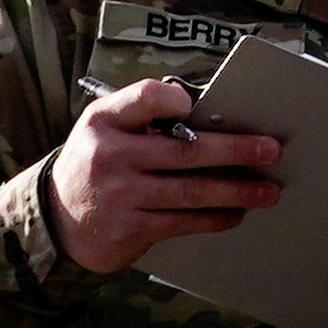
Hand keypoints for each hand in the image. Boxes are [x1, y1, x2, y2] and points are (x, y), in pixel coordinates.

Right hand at [37, 79, 283, 276]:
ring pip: (191, 192)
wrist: (55, 219)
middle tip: (272, 150)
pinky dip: (214, 218)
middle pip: (185, 151)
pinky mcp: (130, 229)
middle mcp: (111, 156)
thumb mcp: (103, 126)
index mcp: (104, 121)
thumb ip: (142, 112)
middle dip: (235, 151)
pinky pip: (182, 222)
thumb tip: (203, 110)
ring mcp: (121, 195)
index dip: (174, 99)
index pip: (145, 98)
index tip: (200, 104)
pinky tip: (235, 214)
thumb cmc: (95, 162)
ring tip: (267, 191)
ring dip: (236, 191)